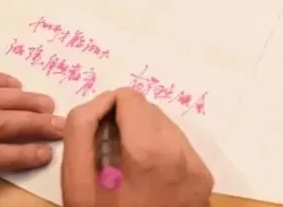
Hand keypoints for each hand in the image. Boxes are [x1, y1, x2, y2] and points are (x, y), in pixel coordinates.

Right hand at [63, 89, 212, 206]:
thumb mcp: (77, 184)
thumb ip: (81, 131)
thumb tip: (100, 103)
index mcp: (149, 151)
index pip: (129, 97)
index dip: (106, 109)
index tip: (96, 134)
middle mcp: (182, 154)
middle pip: (149, 109)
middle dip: (125, 124)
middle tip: (109, 156)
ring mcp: (197, 167)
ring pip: (166, 126)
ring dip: (144, 137)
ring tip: (127, 171)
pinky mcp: (204, 179)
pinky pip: (181, 148)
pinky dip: (161, 154)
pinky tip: (147, 180)